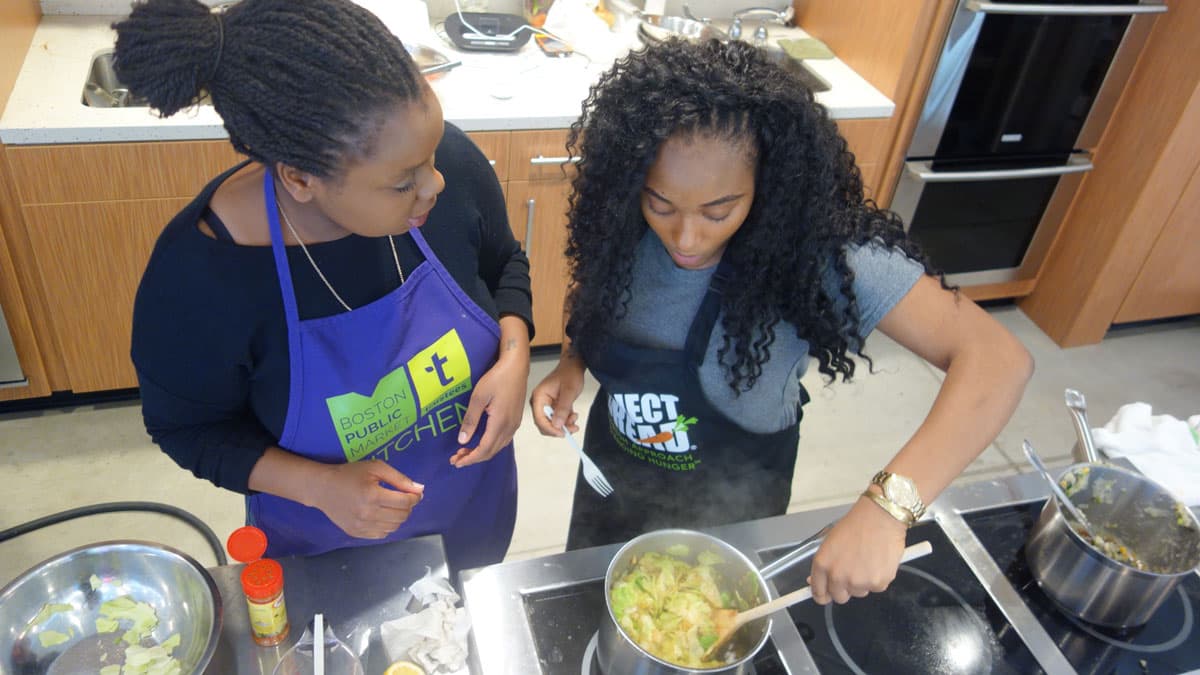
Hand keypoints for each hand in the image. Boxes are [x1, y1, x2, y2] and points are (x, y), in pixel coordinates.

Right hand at [311, 460, 423, 539]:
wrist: (323, 488)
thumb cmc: (349, 474)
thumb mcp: (375, 467)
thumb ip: (399, 478)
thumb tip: (419, 489)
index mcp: (373, 496)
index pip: (405, 502)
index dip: (415, 497)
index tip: (415, 493)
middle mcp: (368, 514)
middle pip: (402, 516)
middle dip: (408, 507)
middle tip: (403, 498)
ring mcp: (361, 527)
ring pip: (394, 527)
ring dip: (398, 517)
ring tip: (391, 505)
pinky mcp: (357, 534)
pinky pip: (382, 534)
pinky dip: (387, 526)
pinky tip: (381, 515)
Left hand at [450, 351, 528, 466]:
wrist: (516, 367)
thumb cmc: (497, 378)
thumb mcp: (478, 398)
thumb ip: (470, 420)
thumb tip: (462, 440)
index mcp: (500, 423)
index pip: (484, 450)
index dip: (469, 459)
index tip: (456, 462)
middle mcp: (509, 427)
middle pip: (491, 452)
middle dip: (473, 458)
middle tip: (456, 458)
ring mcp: (514, 424)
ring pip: (498, 447)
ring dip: (482, 452)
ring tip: (465, 451)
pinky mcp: (515, 419)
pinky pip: (503, 440)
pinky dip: (490, 445)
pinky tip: (481, 441)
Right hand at [529, 358, 584, 436]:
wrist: (573, 366)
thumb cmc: (570, 374)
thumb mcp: (569, 391)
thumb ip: (563, 408)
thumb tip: (557, 425)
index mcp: (539, 396)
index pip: (539, 418)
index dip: (550, 428)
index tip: (562, 433)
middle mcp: (540, 402)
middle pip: (544, 423)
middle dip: (558, 428)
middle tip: (572, 428)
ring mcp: (546, 405)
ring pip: (552, 423)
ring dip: (564, 425)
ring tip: (574, 418)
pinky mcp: (553, 407)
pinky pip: (557, 419)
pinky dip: (566, 421)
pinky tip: (573, 415)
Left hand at [807, 495, 907, 603]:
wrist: (880, 517)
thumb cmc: (856, 525)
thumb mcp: (830, 542)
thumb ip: (824, 565)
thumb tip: (816, 581)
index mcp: (823, 565)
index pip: (818, 593)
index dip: (823, 594)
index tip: (826, 594)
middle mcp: (838, 576)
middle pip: (839, 597)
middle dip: (845, 588)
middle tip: (852, 571)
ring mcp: (858, 582)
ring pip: (859, 592)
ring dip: (862, 582)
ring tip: (867, 561)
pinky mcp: (877, 584)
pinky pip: (875, 588)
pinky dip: (877, 579)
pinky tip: (878, 561)